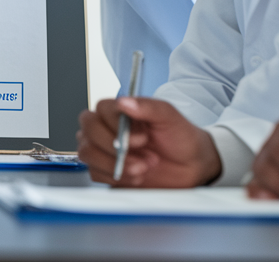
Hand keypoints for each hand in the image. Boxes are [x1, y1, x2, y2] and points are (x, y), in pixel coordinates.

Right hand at [77, 97, 220, 187]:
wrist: (191, 166)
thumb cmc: (180, 138)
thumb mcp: (169, 117)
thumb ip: (148, 106)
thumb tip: (124, 102)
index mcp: (120, 111)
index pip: (100, 109)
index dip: (116, 125)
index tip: (142, 138)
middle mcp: (107, 128)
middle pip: (88, 131)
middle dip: (114, 147)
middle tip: (142, 155)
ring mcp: (103, 150)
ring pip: (87, 152)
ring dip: (115, 164)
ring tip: (142, 168)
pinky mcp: (104, 171)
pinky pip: (95, 173)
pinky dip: (117, 177)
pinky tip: (136, 176)